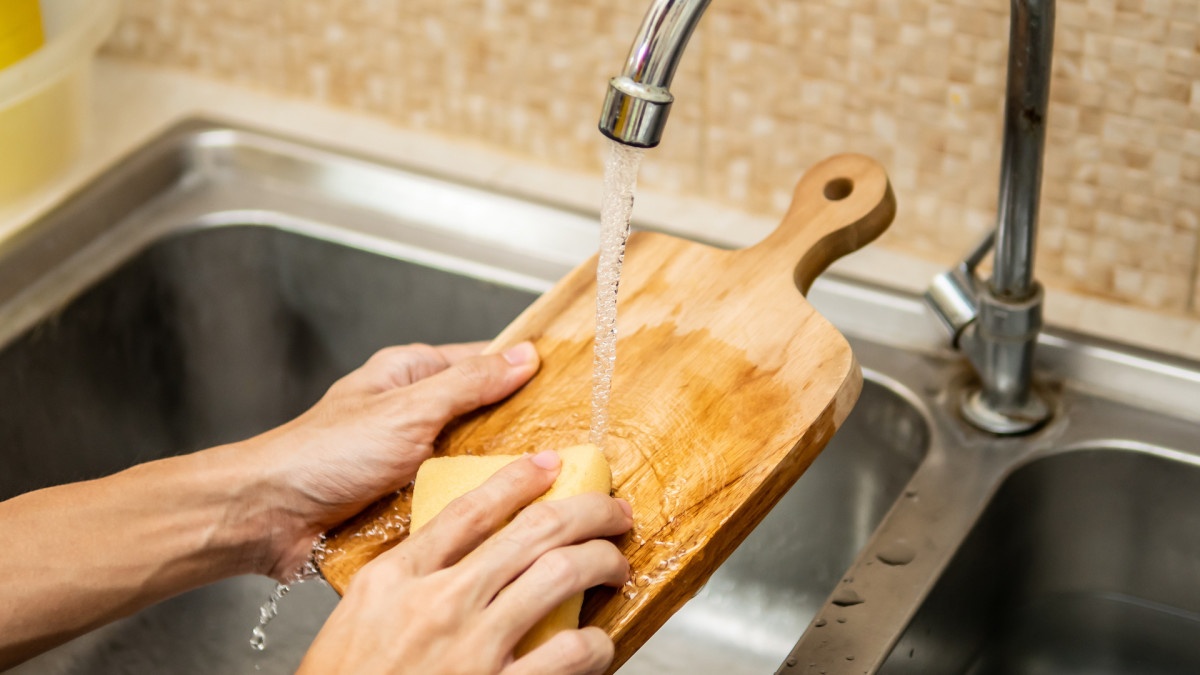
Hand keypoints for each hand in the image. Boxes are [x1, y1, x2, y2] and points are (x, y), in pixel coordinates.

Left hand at [236, 341, 540, 578]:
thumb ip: (468, 384)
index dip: (527, 375)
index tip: (573, 391)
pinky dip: (474, 511)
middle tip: (570, 452)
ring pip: (474, 465)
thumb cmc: (322, 455)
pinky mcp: (407, 504)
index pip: (486, 363)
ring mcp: (413, 461)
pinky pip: (454, 503)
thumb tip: (524, 357)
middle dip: (522, 436)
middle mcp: (415, 414)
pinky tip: (505, 523)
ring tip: (547, 492)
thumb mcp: (408, 410)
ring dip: (499, 480)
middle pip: (487, 419)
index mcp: (412, 375)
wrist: (268, 518)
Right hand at [299, 451, 632, 674]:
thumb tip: (460, 549)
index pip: (469, 509)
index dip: (518, 479)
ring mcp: (470, 648)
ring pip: (560, 574)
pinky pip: (567, 653)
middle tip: (613, 511)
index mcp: (395, 578)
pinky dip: (594, 642)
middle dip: (588, 511)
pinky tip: (597, 641)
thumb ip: (407, 580)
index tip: (549, 465)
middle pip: (532, 531)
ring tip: (616, 566)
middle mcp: (436, 604)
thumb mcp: (358, 617)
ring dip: (602, 562)